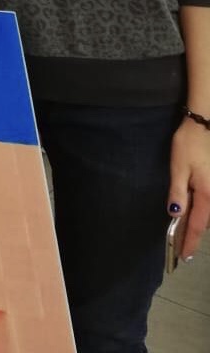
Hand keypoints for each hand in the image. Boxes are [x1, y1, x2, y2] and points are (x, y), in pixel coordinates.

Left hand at [168, 116, 209, 258]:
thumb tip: (175, 214)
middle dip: (193, 236)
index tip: (183, 257)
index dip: (189, 242)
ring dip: (198, 225)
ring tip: (186, 236)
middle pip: (205, 223)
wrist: (204, 125)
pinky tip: (195, 214)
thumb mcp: (178, 167)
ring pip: (209, 215)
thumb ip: (177, 192)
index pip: (197, 225)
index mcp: (207, 194)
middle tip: (182, 250)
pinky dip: (203, 213)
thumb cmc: (189, 144)